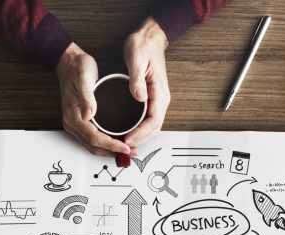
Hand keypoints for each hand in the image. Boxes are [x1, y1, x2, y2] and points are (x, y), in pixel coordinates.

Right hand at [56, 43, 130, 156]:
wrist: (68, 62)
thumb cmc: (77, 68)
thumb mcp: (84, 77)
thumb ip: (87, 96)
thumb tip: (89, 115)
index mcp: (73, 116)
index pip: (94, 137)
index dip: (111, 145)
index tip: (126, 147)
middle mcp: (72, 123)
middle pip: (94, 146)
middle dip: (113, 151)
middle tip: (131, 152)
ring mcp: (75, 124)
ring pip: (93, 145)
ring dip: (110, 150)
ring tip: (128, 150)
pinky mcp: (80, 122)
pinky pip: (93, 138)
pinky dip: (106, 143)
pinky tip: (118, 141)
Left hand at [122, 16, 169, 148]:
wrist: (150, 38)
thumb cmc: (143, 46)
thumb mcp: (137, 59)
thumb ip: (137, 80)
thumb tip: (139, 97)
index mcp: (159, 92)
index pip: (153, 121)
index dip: (141, 133)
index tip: (127, 139)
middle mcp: (161, 99)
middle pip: (154, 129)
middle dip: (140, 140)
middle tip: (123, 146)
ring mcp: (157, 100)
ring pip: (152, 127)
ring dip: (140, 137)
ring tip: (124, 143)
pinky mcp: (152, 99)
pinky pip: (148, 120)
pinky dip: (140, 130)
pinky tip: (128, 132)